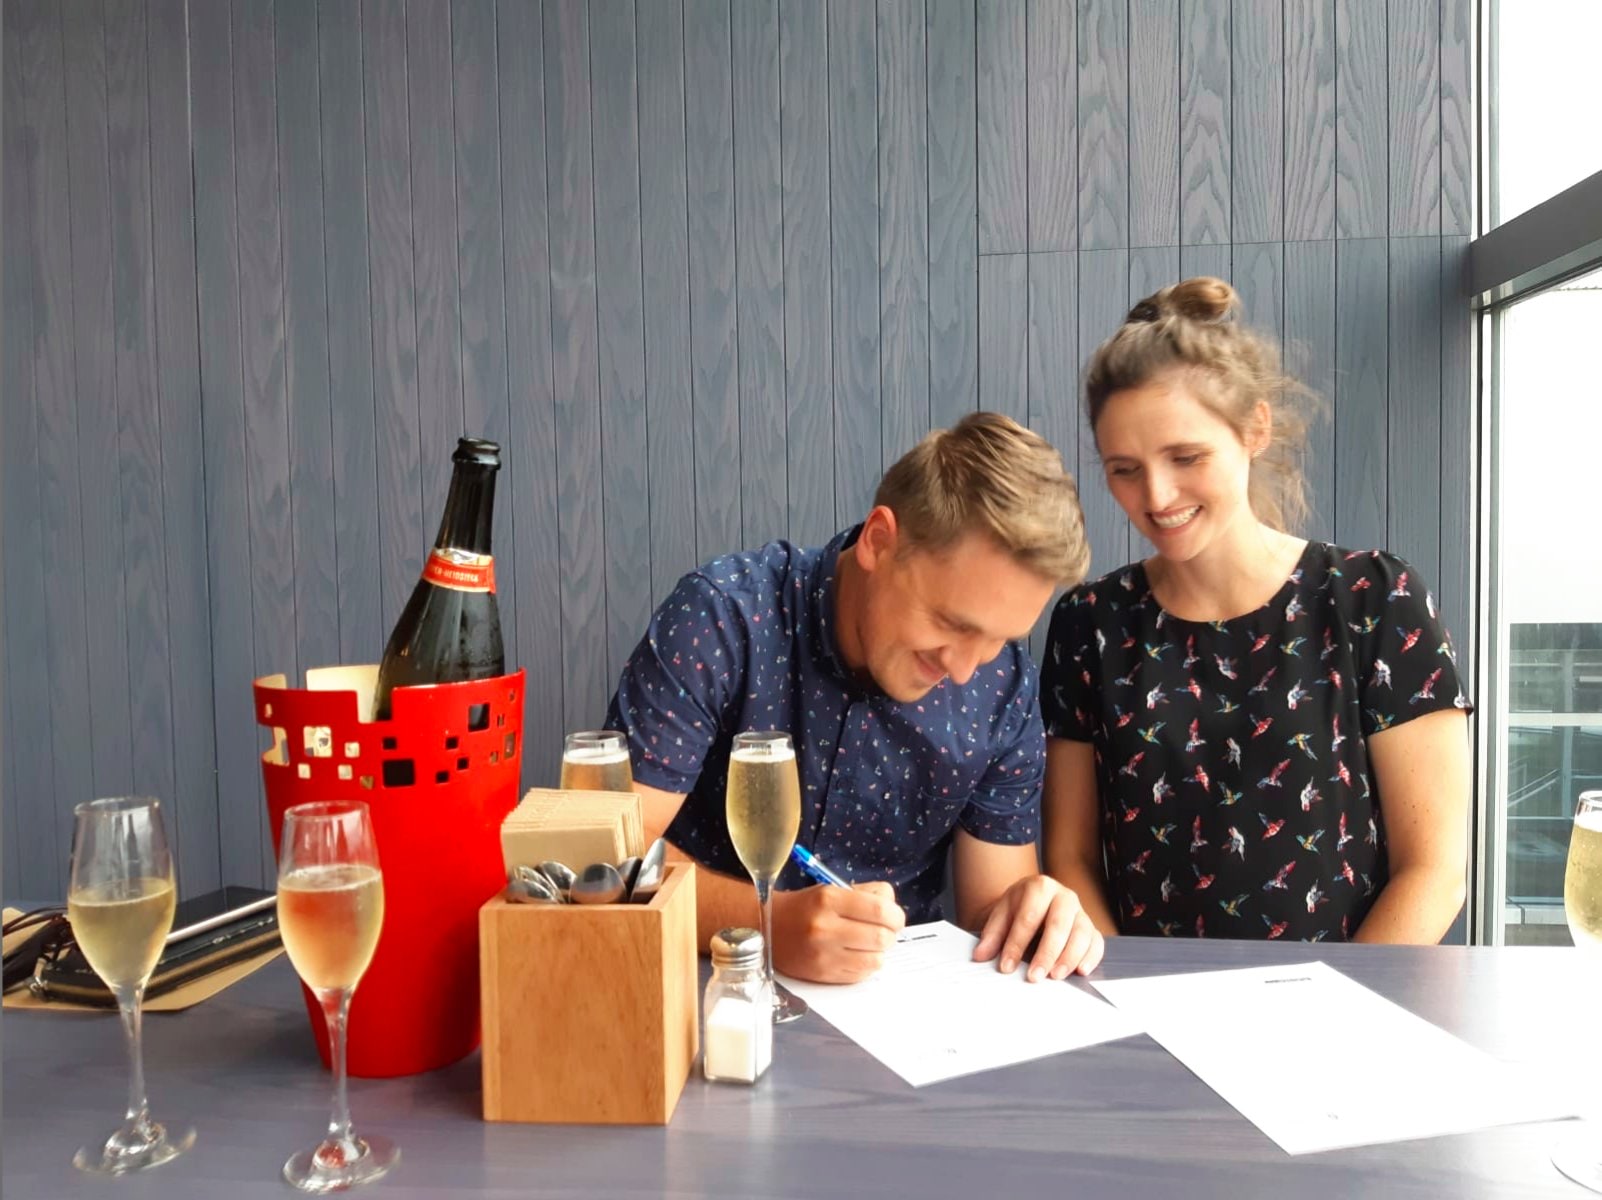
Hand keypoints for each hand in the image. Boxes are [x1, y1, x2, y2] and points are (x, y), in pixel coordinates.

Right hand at [771, 881, 905, 983]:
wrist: (769, 928)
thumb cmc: (806, 907)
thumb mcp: (832, 889)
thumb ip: (867, 894)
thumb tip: (893, 907)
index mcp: (829, 899)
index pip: (880, 909)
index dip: (895, 915)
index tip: (894, 917)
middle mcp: (825, 927)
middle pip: (881, 937)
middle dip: (890, 935)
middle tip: (884, 931)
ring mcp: (823, 954)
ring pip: (875, 960)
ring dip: (878, 952)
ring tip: (868, 944)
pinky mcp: (822, 974)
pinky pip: (861, 974)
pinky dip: (865, 965)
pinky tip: (855, 955)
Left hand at [972, 874, 1104, 981]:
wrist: (1034, 901)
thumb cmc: (1019, 908)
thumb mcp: (1001, 914)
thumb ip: (991, 935)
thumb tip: (980, 955)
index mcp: (1040, 887)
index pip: (1028, 917)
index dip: (1016, 944)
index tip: (1006, 966)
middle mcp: (1064, 896)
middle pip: (1058, 925)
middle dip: (1046, 953)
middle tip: (1035, 976)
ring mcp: (1080, 912)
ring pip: (1081, 934)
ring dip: (1069, 957)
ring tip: (1055, 976)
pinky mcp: (1091, 927)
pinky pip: (1097, 942)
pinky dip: (1091, 957)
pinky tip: (1081, 971)